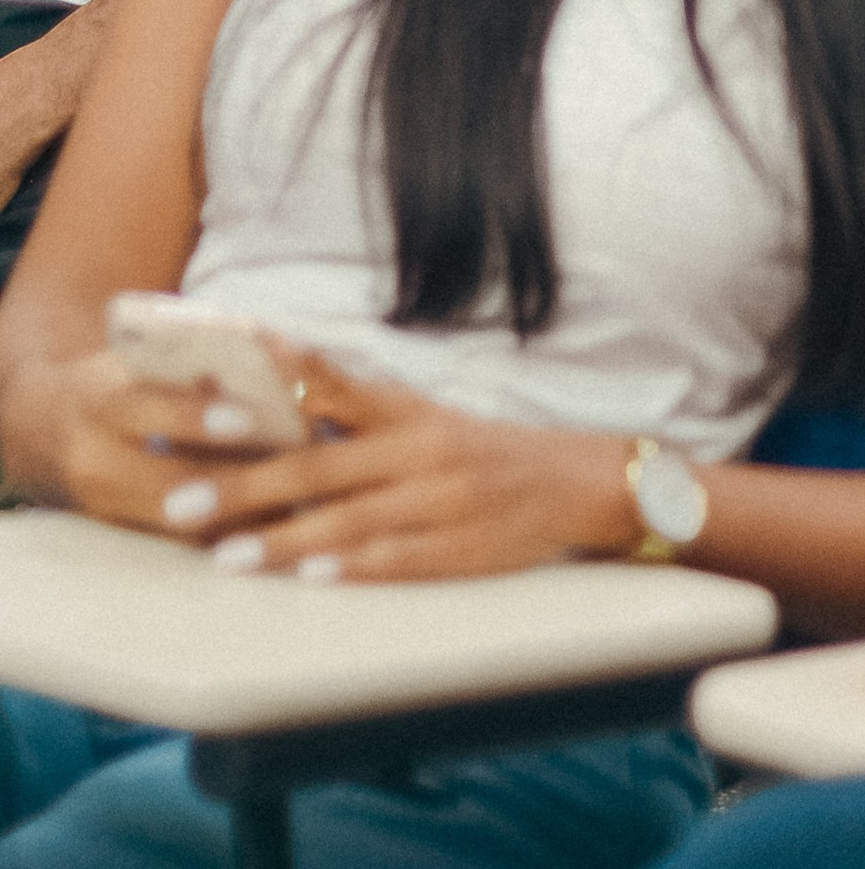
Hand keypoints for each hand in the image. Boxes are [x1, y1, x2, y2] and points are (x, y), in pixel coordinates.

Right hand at [10, 339, 359, 538]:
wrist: (48, 423)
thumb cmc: (118, 374)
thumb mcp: (142, 355)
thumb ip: (195, 360)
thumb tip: (273, 358)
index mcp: (103, 403)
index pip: (149, 410)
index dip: (197, 416)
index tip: (249, 418)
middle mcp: (96, 462)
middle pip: (166, 483)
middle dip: (230, 484)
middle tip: (291, 476)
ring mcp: (105, 508)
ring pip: (176, 526)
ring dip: (238, 519)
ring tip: (296, 505)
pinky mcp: (121, 535)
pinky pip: (178, 545)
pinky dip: (226, 536)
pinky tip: (274, 528)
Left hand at [52, 345, 637, 582]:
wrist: (577, 480)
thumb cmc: (483, 451)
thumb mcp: (425, 418)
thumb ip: (358, 416)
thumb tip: (275, 405)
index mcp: (410, 411)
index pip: (330, 394)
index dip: (269, 397)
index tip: (208, 399)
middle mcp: (421, 450)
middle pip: (321, 464)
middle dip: (245, 483)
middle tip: (181, 499)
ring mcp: (440, 500)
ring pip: (349, 519)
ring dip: (283, 538)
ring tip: (226, 555)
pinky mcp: (459, 549)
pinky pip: (398, 558)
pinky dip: (353, 567)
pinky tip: (312, 576)